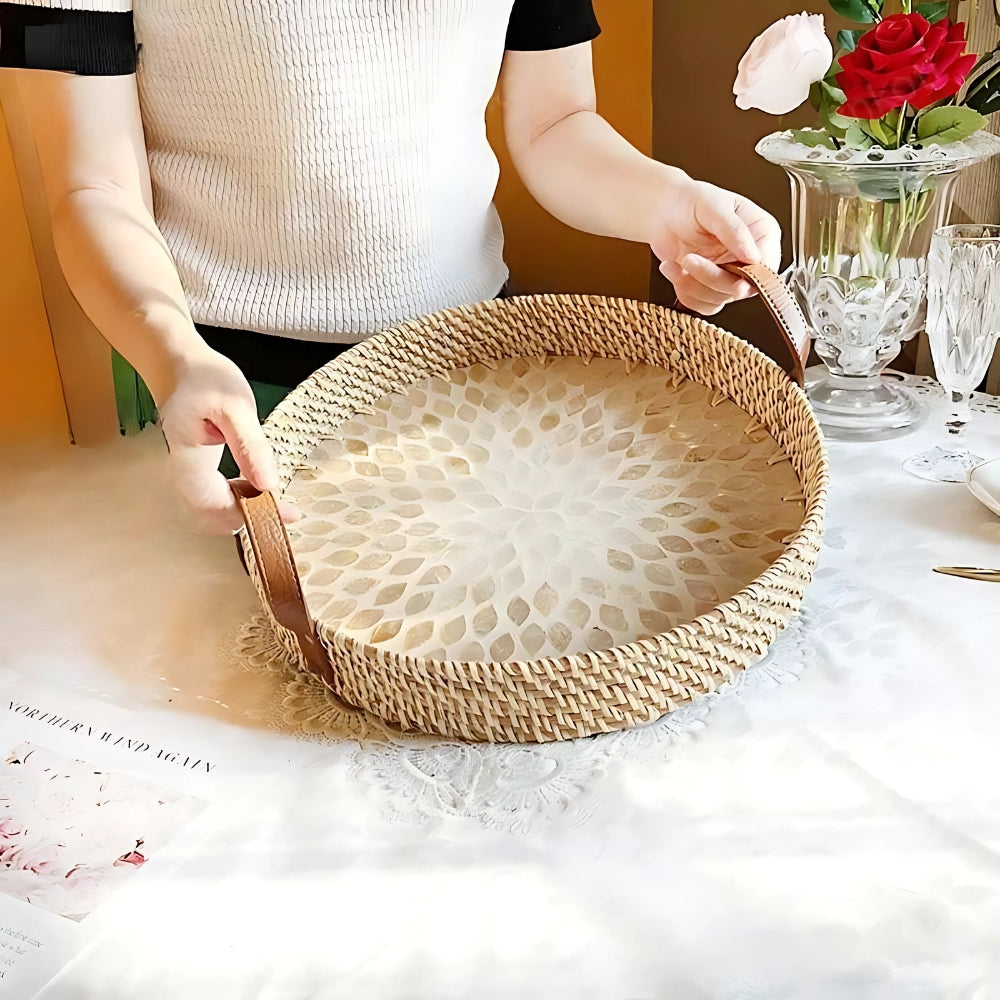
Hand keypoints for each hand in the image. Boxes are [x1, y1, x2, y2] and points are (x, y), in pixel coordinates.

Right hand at [158, 350, 300, 533]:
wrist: (183, 367)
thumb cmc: (207, 380)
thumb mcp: (237, 405)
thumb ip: (251, 445)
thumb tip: (268, 484)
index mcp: (188, 457)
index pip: (214, 504)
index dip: (250, 515)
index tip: (286, 513)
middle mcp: (182, 473)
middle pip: (209, 517)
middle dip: (247, 520)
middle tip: (285, 510)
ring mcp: (187, 475)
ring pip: (210, 513)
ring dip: (243, 514)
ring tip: (276, 502)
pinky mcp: (196, 473)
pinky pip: (213, 500)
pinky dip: (238, 502)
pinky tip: (258, 489)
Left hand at [651, 177, 781, 315]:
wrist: (662, 210)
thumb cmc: (689, 201)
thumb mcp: (713, 206)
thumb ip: (734, 230)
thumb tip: (753, 256)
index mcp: (761, 233)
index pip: (768, 267)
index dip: (750, 276)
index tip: (731, 275)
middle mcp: (749, 257)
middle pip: (743, 288)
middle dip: (711, 279)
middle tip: (689, 259)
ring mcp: (729, 274)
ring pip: (720, 299)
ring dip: (693, 285)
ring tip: (680, 261)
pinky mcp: (709, 287)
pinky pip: (702, 305)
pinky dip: (684, 292)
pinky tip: (675, 269)